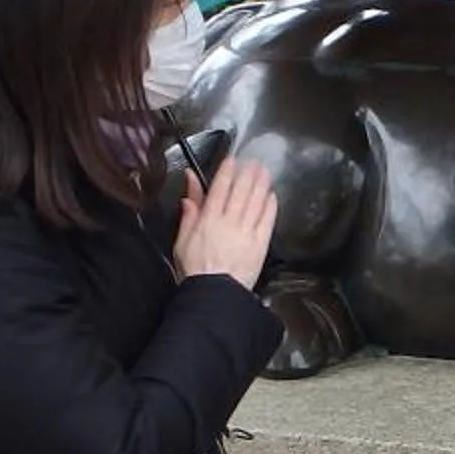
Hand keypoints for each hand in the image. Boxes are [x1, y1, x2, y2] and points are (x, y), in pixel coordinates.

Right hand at [175, 156, 278, 288]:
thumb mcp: (182, 239)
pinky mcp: (260, 244)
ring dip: (261, 184)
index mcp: (208, 220)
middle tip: (254, 161)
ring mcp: (247, 232)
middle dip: (248, 174)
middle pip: (241, 191)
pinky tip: (272, 195)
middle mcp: (229, 222)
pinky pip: (267, 219)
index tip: (233, 160)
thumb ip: (189, 211)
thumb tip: (190, 188)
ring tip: (265, 172)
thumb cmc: (195, 270)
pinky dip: (270, 205)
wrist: (214, 294)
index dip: (227, 171)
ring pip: (256, 201)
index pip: (220, 188)